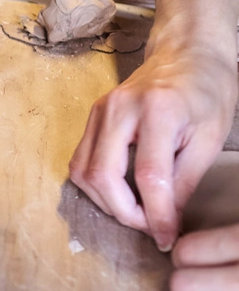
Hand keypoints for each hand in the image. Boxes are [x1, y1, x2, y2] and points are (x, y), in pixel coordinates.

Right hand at [69, 44, 236, 250]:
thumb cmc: (207, 91)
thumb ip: (185, 180)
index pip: (149, 176)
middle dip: (124, 213)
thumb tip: (166, 221)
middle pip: (104, 176)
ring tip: (135, 211)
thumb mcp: (211, 137)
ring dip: (105, 202)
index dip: (156, 214)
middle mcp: (119, 108)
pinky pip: (80, 162)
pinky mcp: (90, 117)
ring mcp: (99, 111)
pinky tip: (119, 192)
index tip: (166, 238)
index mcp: (159, 110)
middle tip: (149, 226)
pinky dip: (96, 186)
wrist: (186, 53)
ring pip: (83, 173)